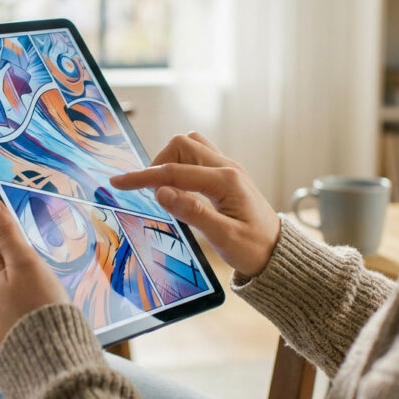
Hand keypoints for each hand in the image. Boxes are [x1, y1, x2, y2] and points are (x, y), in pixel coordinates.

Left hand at [0, 196, 70, 344]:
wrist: (51, 358)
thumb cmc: (40, 306)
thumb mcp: (25, 262)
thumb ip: (5, 231)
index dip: (9, 225)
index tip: (30, 228)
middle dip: (18, 252)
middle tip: (42, 257)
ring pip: (6, 279)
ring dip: (23, 274)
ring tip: (46, 281)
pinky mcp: (4, 327)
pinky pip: (12, 300)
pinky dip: (26, 295)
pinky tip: (42, 300)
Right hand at [110, 132, 280, 276]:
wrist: (280, 254)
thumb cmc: (254, 250)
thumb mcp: (223, 238)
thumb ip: (192, 213)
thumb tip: (160, 192)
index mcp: (226, 181)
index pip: (174, 171)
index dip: (142, 177)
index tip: (117, 183)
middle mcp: (227, 167)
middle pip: (181, 144)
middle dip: (158, 163)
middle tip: (148, 192)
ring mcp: (228, 168)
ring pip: (190, 145)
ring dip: (170, 161)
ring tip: (164, 190)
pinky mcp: (227, 174)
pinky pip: (198, 156)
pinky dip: (181, 166)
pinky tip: (178, 188)